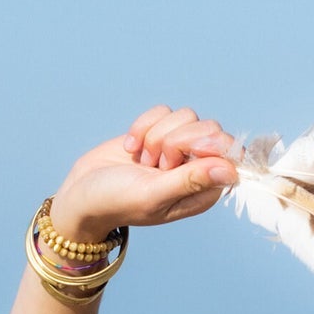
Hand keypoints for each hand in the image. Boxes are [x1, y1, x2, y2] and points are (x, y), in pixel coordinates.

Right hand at [49, 105, 239, 243]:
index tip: (180, 155)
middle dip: (177, 140)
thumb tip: (231, 170)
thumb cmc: (117, 202)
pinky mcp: (159, 132)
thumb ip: (191, 181)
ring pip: (187, 117)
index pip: (230, 155)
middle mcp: (197, 168)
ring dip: (157, 135)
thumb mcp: (153, 195)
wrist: (82, 193)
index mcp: (204, 191)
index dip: (208, 147)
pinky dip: (143, 125)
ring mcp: (179, 149)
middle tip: (157, 164)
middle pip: (211, 130)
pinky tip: (131, 148)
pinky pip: (164, 111)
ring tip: (143, 160)